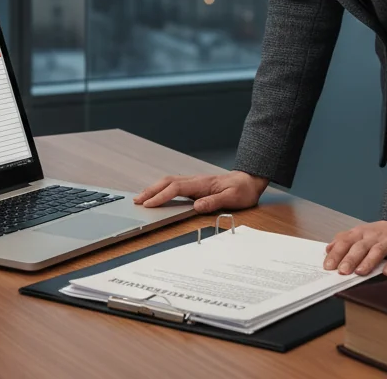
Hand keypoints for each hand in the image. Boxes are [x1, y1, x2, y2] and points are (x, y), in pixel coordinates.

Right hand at [134, 170, 268, 213]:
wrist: (249, 180)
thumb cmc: (242, 190)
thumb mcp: (233, 198)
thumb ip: (214, 201)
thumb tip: (196, 206)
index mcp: (202, 183)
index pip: (176, 188)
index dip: (161, 196)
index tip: (149, 205)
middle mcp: (195, 180)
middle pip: (168, 182)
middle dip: (151, 190)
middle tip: (136, 201)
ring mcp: (195, 182)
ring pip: (169, 182)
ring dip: (154, 189)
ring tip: (141, 198)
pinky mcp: (195, 186)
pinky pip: (174, 185)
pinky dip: (162, 189)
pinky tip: (157, 195)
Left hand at [324, 221, 386, 277]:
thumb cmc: (381, 235)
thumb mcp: (361, 234)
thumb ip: (345, 241)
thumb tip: (328, 249)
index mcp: (361, 233)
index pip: (345, 241)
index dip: (336, 253)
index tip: (328, 266)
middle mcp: (374, 236)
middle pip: (360, 246)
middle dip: (350, 259)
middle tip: (342, 271)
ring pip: (377, 250)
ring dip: (368, 261)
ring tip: (360, 272)